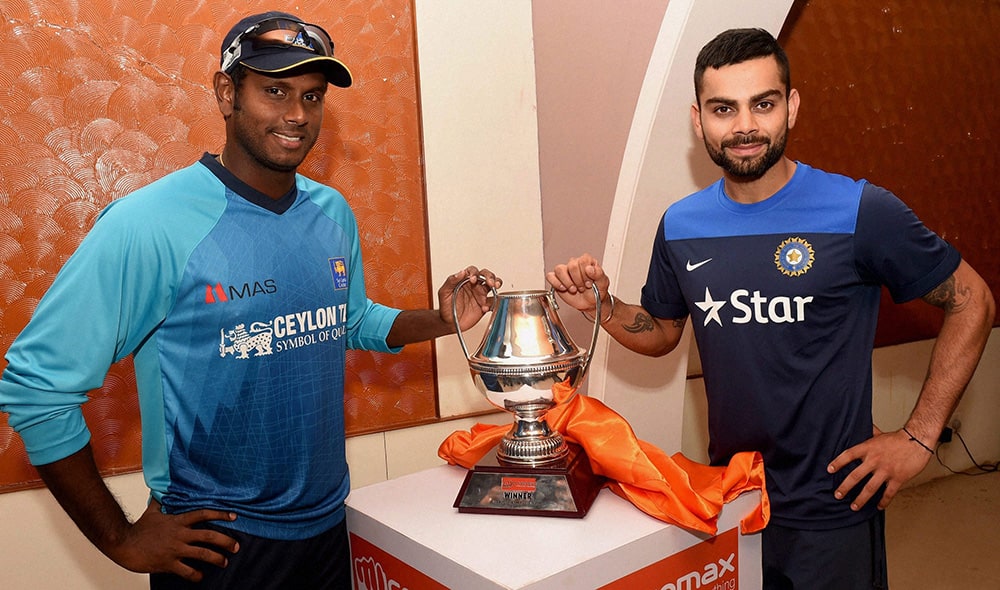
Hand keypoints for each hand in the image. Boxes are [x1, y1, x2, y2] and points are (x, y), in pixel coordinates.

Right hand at [107, 500, 239, 581]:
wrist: (123, 544)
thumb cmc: (138, 528)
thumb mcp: (152, 511)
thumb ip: (161, 500)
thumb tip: (162, 489)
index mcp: (178, 521)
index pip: (204, 514)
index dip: (220, 514)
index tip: (234, 516)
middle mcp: (180, 534)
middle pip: (209, 536)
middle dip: (226, 541)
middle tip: (236, 546)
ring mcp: (175, 549)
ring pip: (202, 554)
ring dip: (217, 558)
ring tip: (225, 562)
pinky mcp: (168, 563)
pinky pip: (187, 571)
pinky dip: (196, 575)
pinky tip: (200, 576)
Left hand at [438, 266, 500, 330]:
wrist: (449, 323)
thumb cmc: (446, 306)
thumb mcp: (444, 292)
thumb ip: (451, 281)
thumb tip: (461, 272)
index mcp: (465, 280)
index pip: (473, 271)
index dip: (474, 273)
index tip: (473, 279)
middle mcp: (474, 286)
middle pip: (486, 275)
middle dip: (490, 276)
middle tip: (490, 282)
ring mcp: (480, 295)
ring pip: (493, 285)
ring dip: (496, 283)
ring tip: (495, 287)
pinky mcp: (485, 306)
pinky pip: (493, 302)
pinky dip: (492, 303)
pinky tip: (485, 307)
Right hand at [546, 253, 609, 313]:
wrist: (591, 303)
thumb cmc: (597, 291)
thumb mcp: (603, 282)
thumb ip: (599, 273)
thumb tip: (589, 268)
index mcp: (587, 261)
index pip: (583, 260)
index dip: (586, 273)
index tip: (589, 283)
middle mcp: (575, 264)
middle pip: (572, 265)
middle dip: (578, 280)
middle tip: (582, 287)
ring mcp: (565, 271)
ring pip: (559, 269)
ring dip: (567, 282)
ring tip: (573, 289)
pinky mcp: (557, 279)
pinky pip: (550, 276)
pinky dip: (556, 283)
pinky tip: (563, 288)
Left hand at [827, 426, 932, 511]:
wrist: (918, 441)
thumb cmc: (899, 438)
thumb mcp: (879, 434)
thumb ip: (869, 433)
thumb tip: (861, 426)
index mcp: (868, 448)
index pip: (848, 455)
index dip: (838, 462)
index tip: (829, 470)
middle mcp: (874, 460)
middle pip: (855, 476)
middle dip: (845, 487)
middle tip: (837, 495)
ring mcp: (886, 470)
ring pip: (870, 488)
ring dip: (860, 499)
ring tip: (854, 506)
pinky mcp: (898, 478)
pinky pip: (888, 493)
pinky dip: (883, 501)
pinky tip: (878, 506)